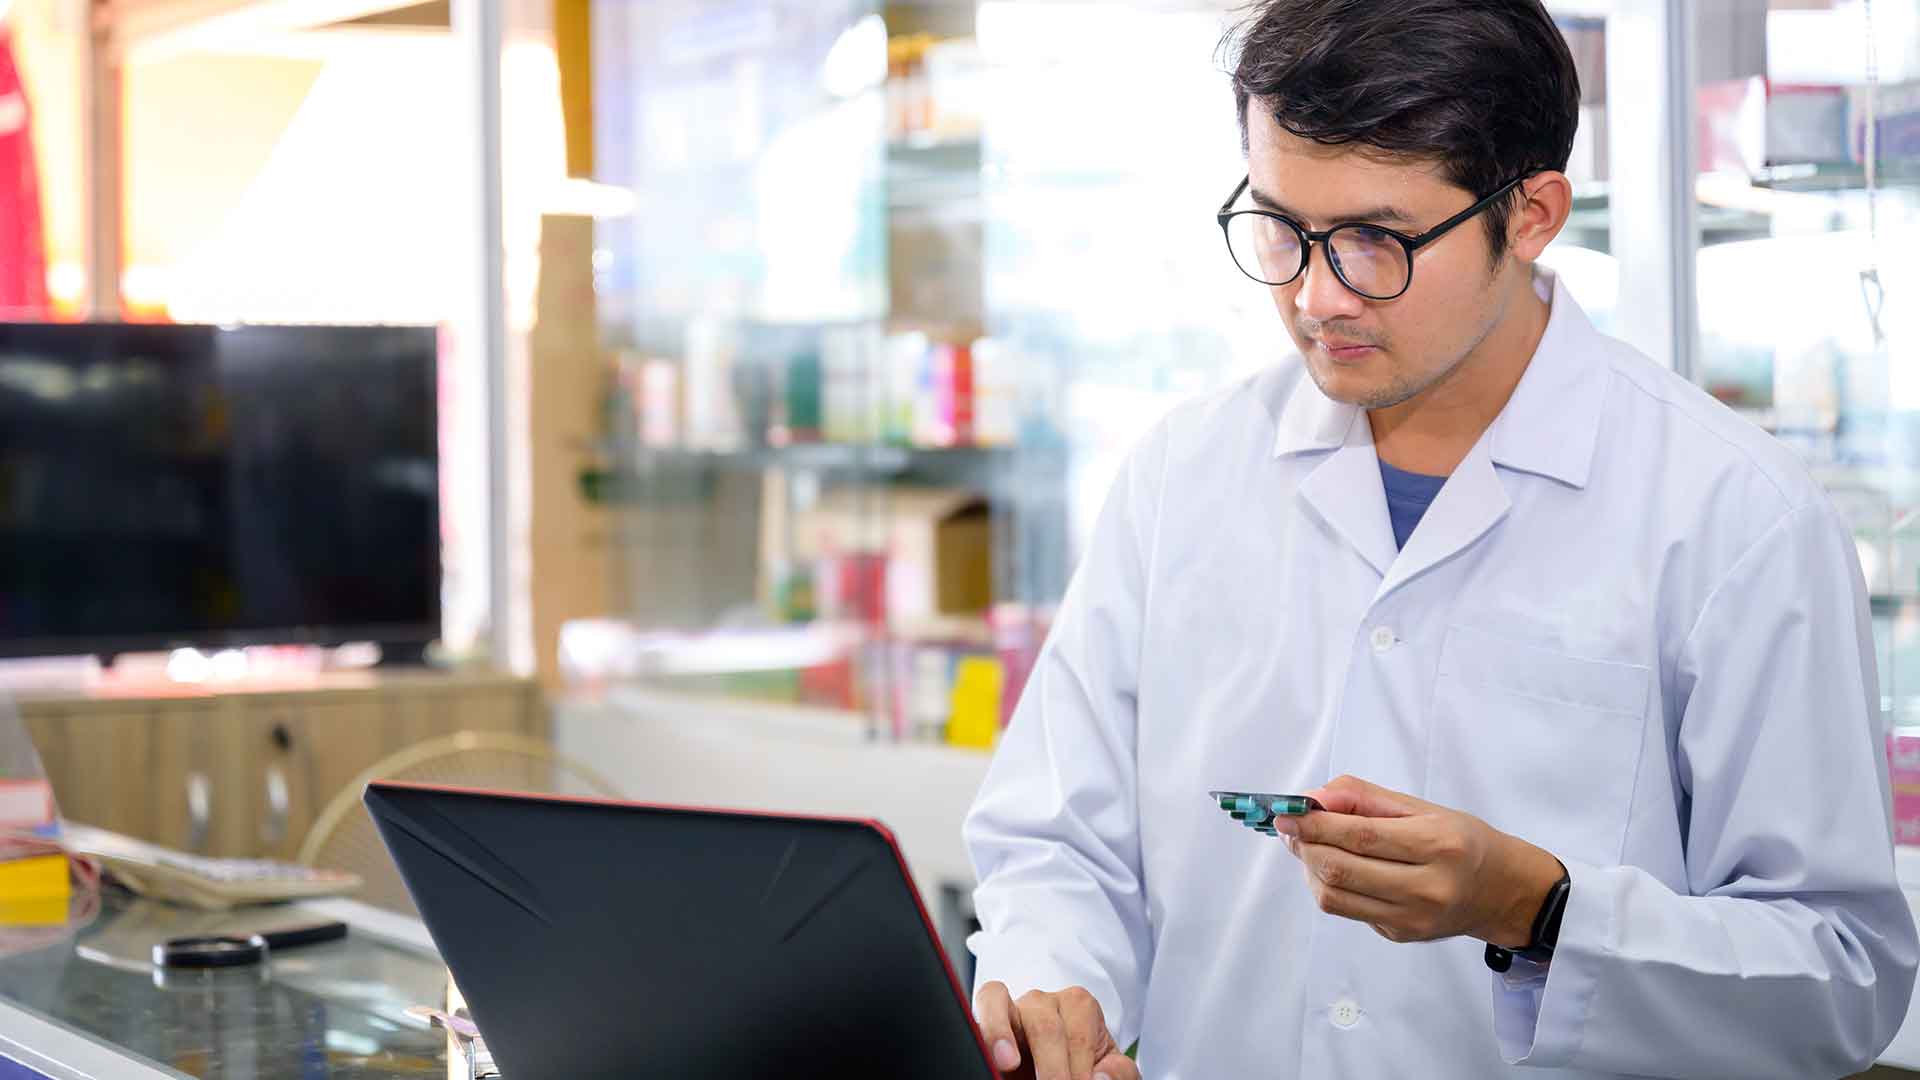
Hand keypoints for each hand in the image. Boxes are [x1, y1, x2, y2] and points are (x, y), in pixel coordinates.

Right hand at [973, 981, 1139, 1079]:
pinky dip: (989, 1026)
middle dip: (1052, 1070)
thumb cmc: (1086, 1067)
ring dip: (1004, 1036)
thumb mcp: (1110, 1071)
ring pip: (1004, 1003)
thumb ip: (1118, 1074)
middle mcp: (1044, 1001)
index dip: (1080, 1073)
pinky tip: (999, 1057)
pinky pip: (986, 1003)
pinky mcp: (989, 1017)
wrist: (1064, 1069)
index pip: (1079, 1039)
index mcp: (1079, 1007)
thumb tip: (1099, 1078)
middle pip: (1046, 1028)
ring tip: (1010, 1065)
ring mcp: (1014, 1006)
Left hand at [1273, 775, 1564, 947]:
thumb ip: (1365, 799)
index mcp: (1437, 845)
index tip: (1287, 813)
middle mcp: (1426, 887)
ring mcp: (1412, 918)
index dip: (1315, 825)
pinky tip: (1336, 868)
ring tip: (1308, 847)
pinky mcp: (1400, 934)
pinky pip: (1348, 910)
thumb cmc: (1463, 842)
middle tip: (1290, 828)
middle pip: (1342, 869)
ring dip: (1309, 869)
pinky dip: (1330, 887)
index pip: (1360, 836)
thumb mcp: (1423, 808)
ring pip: (1335, 897)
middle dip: (1305, 846)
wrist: (1502, 892)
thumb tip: (1314, 798)